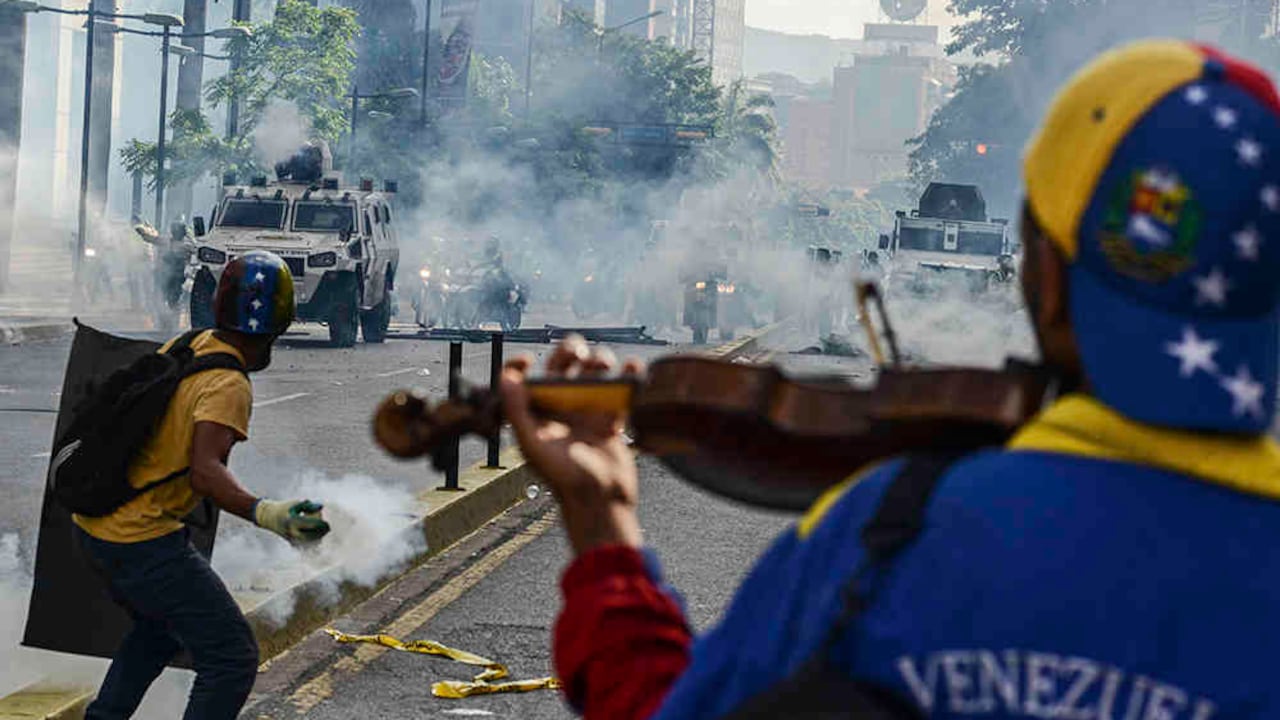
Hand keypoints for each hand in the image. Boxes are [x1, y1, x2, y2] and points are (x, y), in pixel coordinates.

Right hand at [254, 498, 330, 543]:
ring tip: (322, 531)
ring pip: (308, 542)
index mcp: (292, 520)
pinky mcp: (291, 541)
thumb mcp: (296, 503)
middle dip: (321, 533)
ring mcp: (290, 538)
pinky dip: (311, 540)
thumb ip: (309, 505)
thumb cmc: (284, 508)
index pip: (311, 525)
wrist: (269, 517)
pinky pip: (304, 543)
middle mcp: (291, 531)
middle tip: (328, 528)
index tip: (328, 523)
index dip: (321, 524)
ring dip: (317, 537)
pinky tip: (316, 535)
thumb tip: (321, 506)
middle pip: (311, 536)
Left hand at [499, 336, 643, 554]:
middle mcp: (561, 408)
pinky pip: (621, 389)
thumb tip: (507, 377)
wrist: (600, 500)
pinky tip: (632, 369)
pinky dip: (630, 374)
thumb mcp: (533, 445)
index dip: (521, 364)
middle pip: (565, 365)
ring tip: (607, 368)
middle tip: (579, 352)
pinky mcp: (612, 418)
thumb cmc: (563, 478)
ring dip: (601, 360)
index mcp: (537, 413)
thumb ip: (517, 411)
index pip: (525, 379)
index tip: (528, 360)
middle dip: (571, 350)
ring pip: (594, 372)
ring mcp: (588, 411)